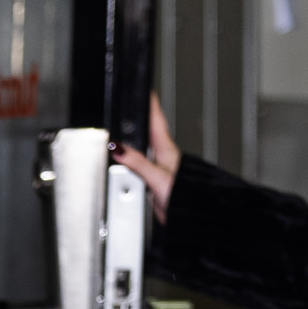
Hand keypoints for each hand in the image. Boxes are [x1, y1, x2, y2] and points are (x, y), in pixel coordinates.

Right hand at [110, 91, 181, 222]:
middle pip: (146, 131)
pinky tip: (125, 160)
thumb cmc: (183, 199)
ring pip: (141, 149)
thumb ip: (137, 162)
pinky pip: (137, 166)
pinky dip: (130, 160)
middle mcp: (162, 156)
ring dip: (132, 140)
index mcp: (165, 150)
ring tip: (126, 126)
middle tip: (133, 102)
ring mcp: (157, 169)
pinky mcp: (152, 182)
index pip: (156, 119)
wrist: (189, 220)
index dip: (150, 103)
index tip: (145, 88)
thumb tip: (118, 147)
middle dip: (138, 118)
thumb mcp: (157, 178)